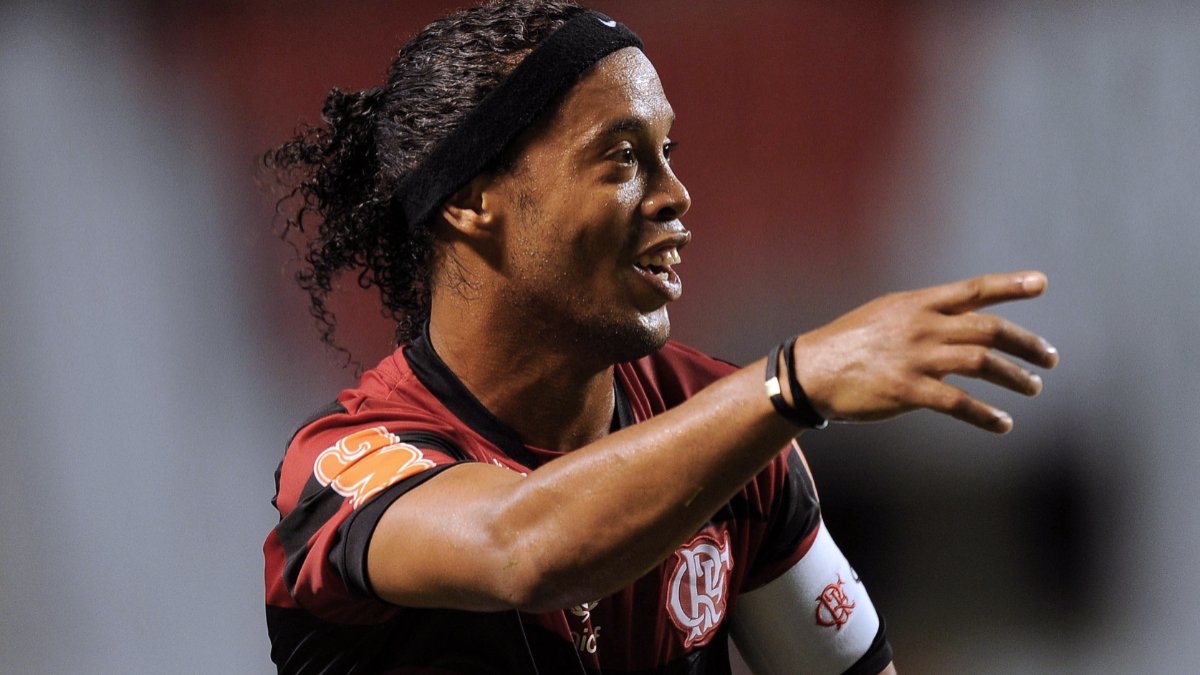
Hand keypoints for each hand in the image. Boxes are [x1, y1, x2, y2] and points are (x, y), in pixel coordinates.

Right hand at [793, 271, 1058, 432]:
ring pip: (981, 363)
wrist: (811, 371)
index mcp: (917, 304)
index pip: (973, 290)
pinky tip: (1002, 423)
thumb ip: (925, 314)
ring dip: (1014, 377)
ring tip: (1032, 387)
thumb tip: (963, 318)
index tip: (1041, 283)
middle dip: (1025, 344)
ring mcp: (915, 358)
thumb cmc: (850, 342)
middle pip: (988, 330)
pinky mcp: (906, 391)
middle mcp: (921, 326)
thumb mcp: (886, 314)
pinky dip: (986, 415)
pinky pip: (958, 402)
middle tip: (1049, 358)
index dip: (1010, 285)